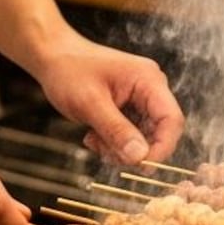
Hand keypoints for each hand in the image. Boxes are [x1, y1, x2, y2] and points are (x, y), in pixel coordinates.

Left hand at [32, 33, 183, 167]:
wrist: (52, 57)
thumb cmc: (69, 70)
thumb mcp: (90, 103)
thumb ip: (116, 130)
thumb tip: (140, 158)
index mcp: (148, 80)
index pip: (172, 119)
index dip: (163, 147)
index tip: (141, 167)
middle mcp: (150, 89)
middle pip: (159, 132)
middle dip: (134, 150)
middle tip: (105, 152)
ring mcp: (140, 99)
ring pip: (143, 139)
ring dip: (120, 148)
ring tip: (93, 140)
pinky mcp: (129, 108)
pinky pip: (131, 136)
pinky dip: (113, 143)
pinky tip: (92, 136)